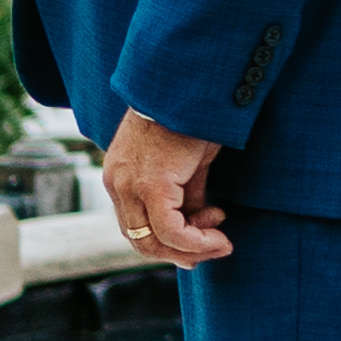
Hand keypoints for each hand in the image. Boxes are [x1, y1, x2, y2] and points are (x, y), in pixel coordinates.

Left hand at [101, 111, 229, 264]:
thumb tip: (197, 224)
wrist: (190, 88)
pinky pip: (171, 230)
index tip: (204, 236)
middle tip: (215, 247)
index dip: (169, 243)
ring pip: (152, 241)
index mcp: (120, 175)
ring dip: (192, 249)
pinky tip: (220, 233)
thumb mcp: (187, 163)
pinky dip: (196, 240)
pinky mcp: (150, 184)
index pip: (135, 226)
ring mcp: (130, 185)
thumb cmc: (192, 116)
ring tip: (223, 241)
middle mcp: (117, 183)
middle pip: (139, 241)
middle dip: (180, 253)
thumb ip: (186, 194)